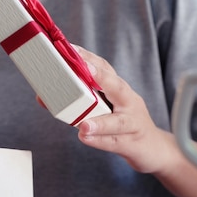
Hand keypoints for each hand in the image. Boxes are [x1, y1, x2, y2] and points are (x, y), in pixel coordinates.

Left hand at [75, 46, 171, 173]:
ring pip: (118, 122)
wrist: (153, 148)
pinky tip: (86, 138)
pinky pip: (116, 143)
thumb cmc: (123, 124)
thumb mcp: (103, 109)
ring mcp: (133, 124)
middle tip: (85, 70)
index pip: (106, 70)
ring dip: (100, 122)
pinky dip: (100, 141)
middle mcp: (129, 103)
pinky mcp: (132, 144)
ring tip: (83, 124)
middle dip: (102, 77)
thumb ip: (78, 102)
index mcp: (120, 90)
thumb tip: (43, 96)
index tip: (70, 48)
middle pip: (118, 88)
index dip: (89, 59)